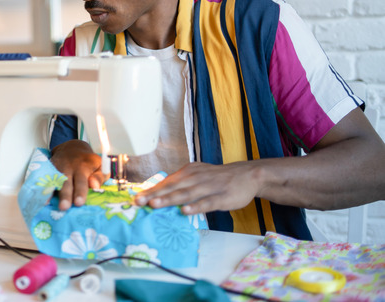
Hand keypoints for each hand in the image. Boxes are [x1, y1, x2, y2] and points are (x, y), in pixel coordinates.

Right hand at [50, 140, 108, 210]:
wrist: (72, 148)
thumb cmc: (89, 162)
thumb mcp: (100, 166)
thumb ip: (99, 177)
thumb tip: (94, 186)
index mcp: (83, 167)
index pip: (81, 181)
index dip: (80, 192)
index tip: (79, 202)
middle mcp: (68, 167)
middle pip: (66, 182)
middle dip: (65, 195)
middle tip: (64, 207)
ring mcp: (57, 168)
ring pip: (54, 180)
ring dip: (52, 192)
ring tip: (49, 204)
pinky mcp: (48, 169)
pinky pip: (45, 178)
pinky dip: (43, 187)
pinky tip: (41, 197)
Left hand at [134, 161, 262, 214]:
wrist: (248, 175)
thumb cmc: (218, 178)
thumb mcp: (197, 175)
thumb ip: (181, 184)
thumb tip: (160, 194)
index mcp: (188, 172)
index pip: (167, 182)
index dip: (151, 190)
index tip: (136, 198)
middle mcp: (196, 177)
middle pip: (173, 187)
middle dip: (154, 194)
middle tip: (139, 202)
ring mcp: (209, 187)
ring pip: (186, 194)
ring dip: (169, 199)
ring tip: (155, 205)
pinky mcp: (222, 197)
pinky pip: (207, 202)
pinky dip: (195, 206)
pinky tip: (184, 211)